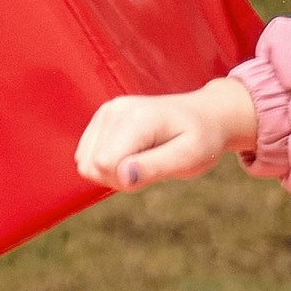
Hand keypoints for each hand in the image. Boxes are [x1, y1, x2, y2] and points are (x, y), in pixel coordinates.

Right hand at [76, 78, 259, 191]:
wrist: (205, 116)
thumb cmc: (200, 139)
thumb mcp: (188, 159)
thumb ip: (154, 168)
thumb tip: (122, 177)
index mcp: (137, 119)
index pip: (104, 165)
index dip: (125, 180)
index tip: (154, 170)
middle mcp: (116, 110)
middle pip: (91, 165)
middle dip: (118, 177)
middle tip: (152, 166)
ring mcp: (107, 110)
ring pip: (85, 162)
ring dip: (113, 171)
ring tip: (144, 158)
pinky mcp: (103, 116)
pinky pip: (86, 154)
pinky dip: (108, 162)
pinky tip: (134, 153)